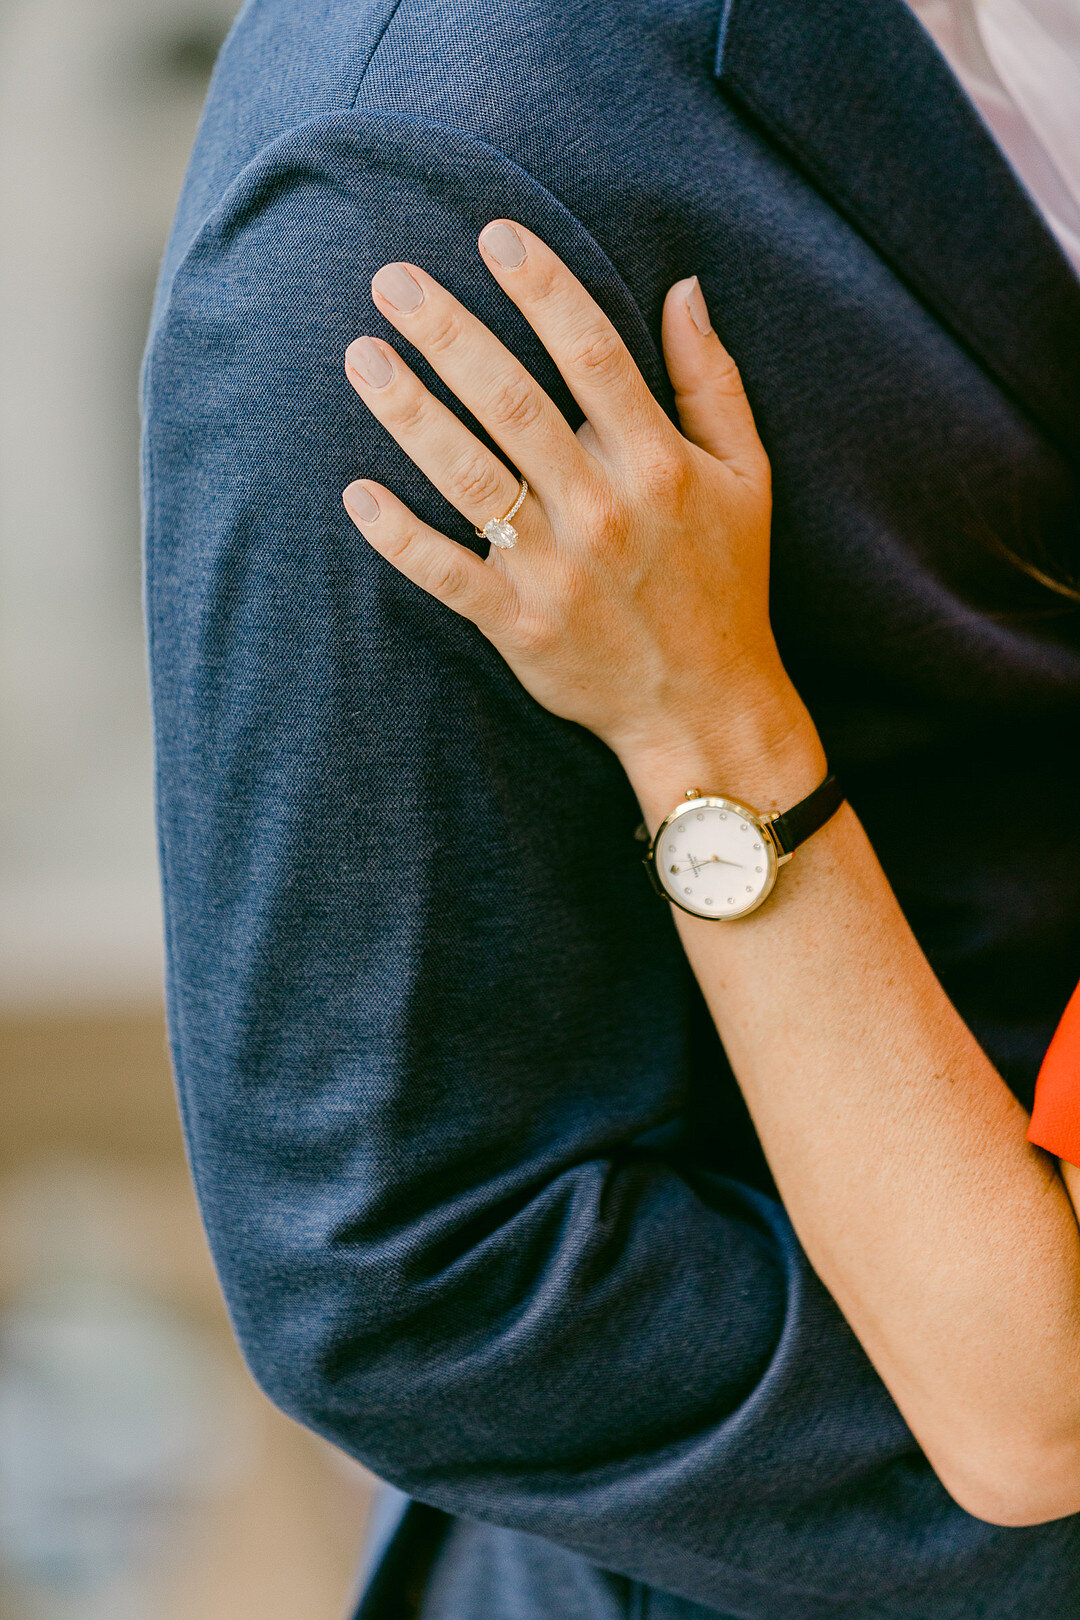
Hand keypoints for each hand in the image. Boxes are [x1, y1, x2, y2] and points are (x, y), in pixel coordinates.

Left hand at [341, 221, 820, 801]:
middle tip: (392, 280)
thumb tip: (685, 288)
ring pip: (471, 478)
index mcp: (660, 463)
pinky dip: (401, 537)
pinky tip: (356, 492)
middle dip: (450, 334)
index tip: (494, 234)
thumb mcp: (747, 478)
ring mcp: (558, 570)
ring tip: (361, 357)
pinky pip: (448, 574)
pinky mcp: (520, 625)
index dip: (542, 288)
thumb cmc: (726, 583)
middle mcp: (606, 509)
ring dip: (410, 413)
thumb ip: (711, 382)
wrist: (704, 706)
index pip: (593, 353)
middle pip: (514, 402)